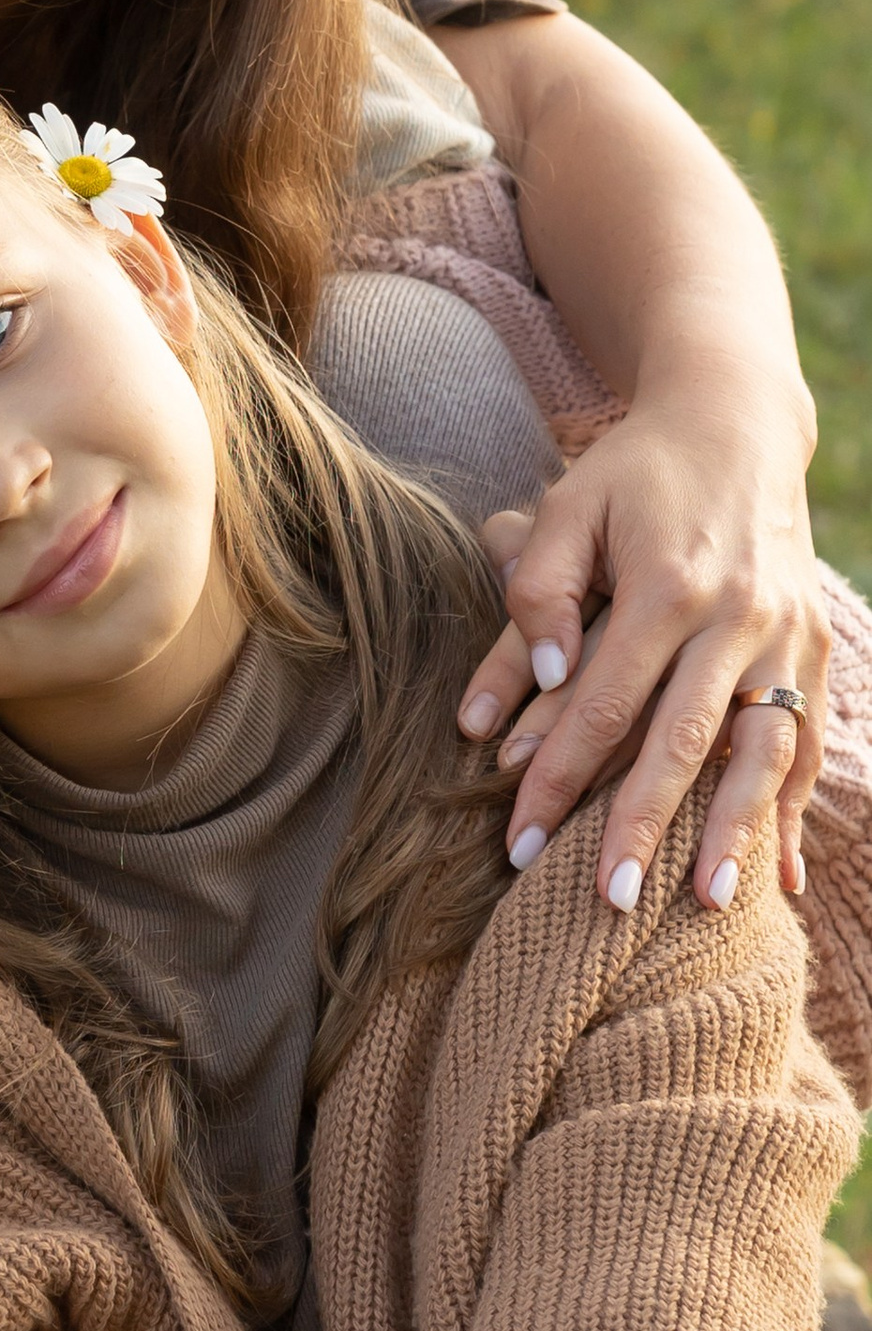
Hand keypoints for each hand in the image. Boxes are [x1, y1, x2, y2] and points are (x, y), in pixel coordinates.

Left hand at [455, 397, 825, 910]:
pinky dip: (792, 810)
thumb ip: (534, 598)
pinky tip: (779, 876)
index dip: (558, 777)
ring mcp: (788, 635)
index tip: (519, 841)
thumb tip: (515, 702)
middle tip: (606, 902)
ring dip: (735, 833)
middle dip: (644, 826)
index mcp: (669, 586)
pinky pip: (807, 742)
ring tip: (706, 906)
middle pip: (686, 741)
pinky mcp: (816, 648)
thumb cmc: (631, 474)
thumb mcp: (565, 512)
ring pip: (763, 751)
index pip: (603, 704)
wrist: (737, 424)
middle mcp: (739, 617)